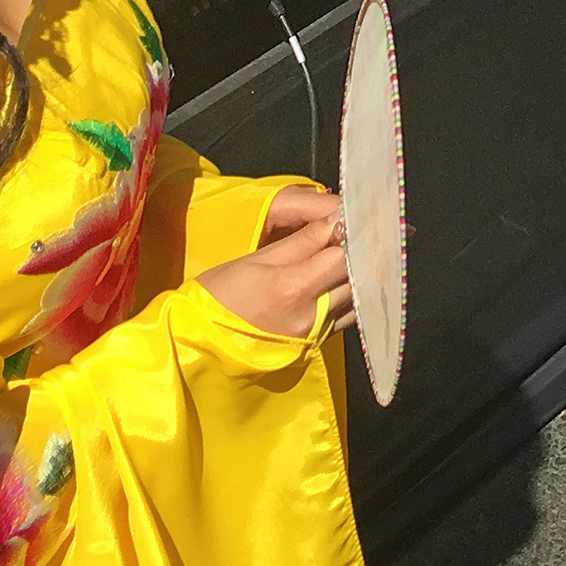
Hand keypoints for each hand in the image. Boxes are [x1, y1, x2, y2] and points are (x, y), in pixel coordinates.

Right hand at [195, 184, 350, 336]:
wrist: (200, 344)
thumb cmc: (220, 297)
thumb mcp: (256, 260)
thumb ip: (302, 240)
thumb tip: (337, 219)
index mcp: (292, 286)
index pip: (343, 255)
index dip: (354, 235)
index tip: (358, 221)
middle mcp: (310, 314)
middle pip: (355, 277)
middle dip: (363, 255)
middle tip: (366, 235)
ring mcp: (314, 334)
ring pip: (355, 299)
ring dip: (360, 277)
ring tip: (360, 257)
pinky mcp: (314, 347)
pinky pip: (345, 318)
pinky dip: (350, 299)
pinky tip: (346, 285)